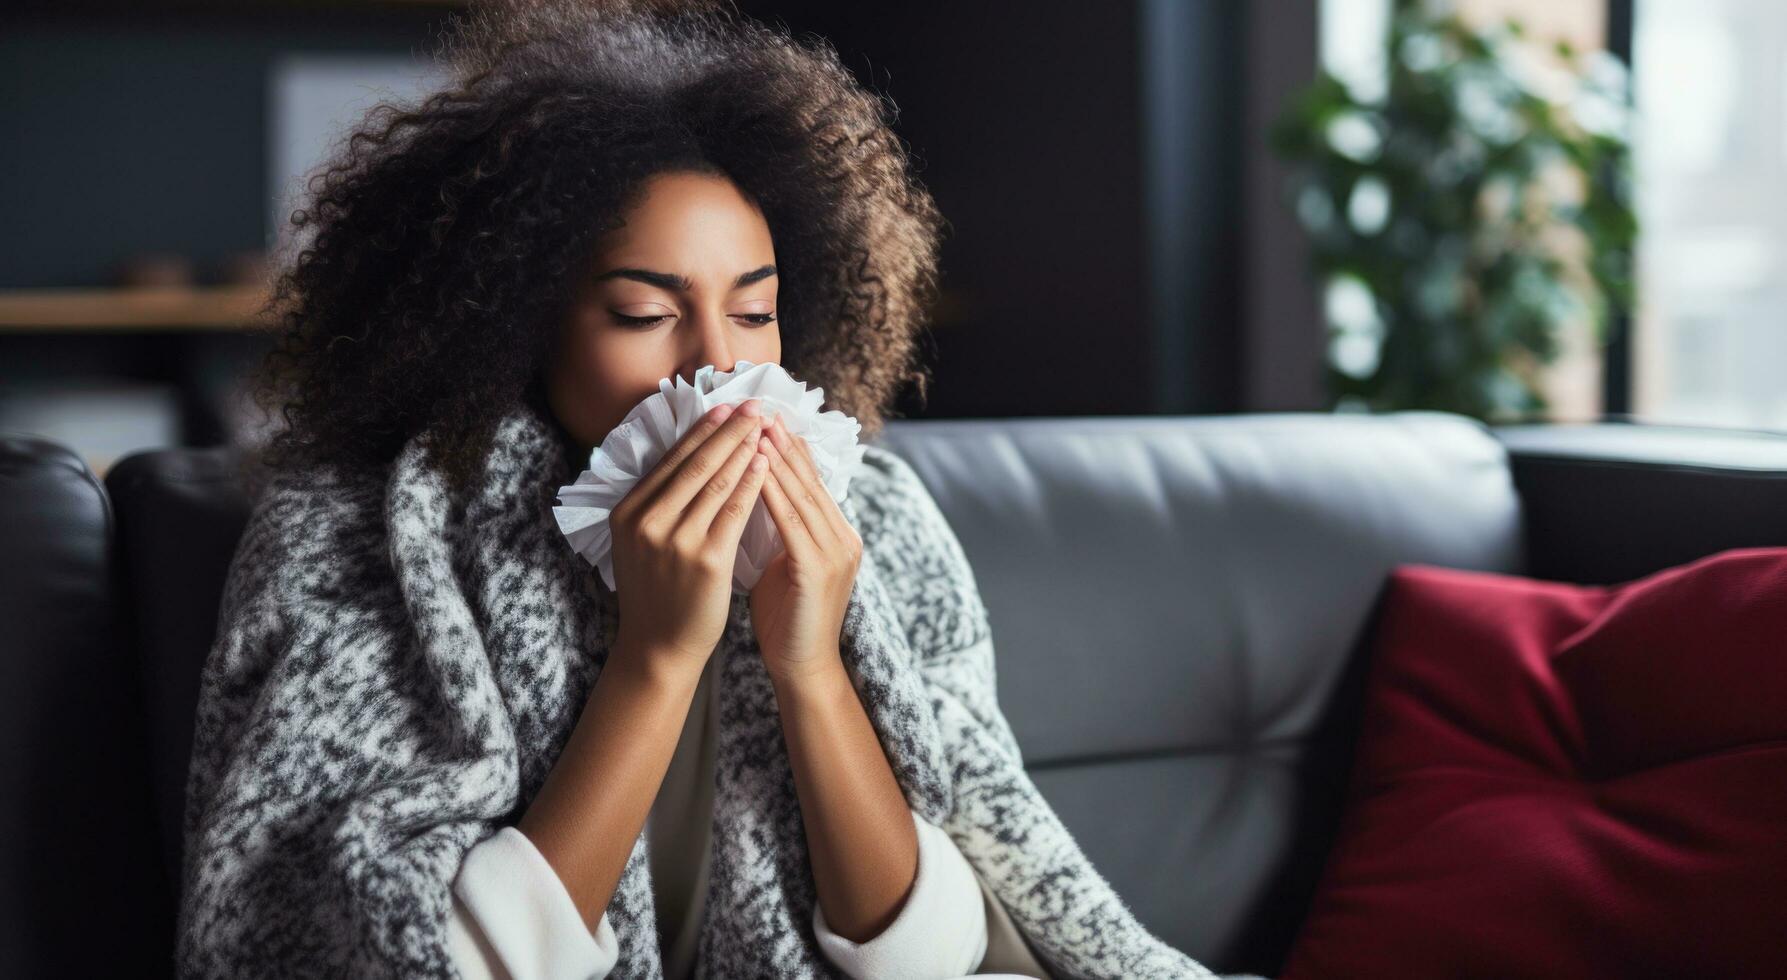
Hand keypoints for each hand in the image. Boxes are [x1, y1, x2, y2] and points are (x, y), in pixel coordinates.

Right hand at [607, 399, 771, 676]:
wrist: (658, 648)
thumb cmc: (656, 593)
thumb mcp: (640, 541)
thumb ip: (656, 503)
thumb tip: (686, 456)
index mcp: (627, 512)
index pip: (671, 459)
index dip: (702, 430)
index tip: (726, 406)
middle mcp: (646, 521)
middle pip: (695, 463)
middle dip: (728, 430)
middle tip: (754, 404)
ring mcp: (675, 540)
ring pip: (716, 481)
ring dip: (744, 448)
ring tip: (765, 426)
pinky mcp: (705, 559)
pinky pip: (734, 510)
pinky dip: (752, 483)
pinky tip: (766, 464)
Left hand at [749, 413, 862, 684]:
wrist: (802, 669)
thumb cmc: (786, 620)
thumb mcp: (782, 563)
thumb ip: (776, 530)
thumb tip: (751, 494)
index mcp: (836, 535)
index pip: (811, 480)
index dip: (788, 447)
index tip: (762, 417)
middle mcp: (843, 537)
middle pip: (809, 479)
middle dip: (781, 442)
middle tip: (758, 408)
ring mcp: (835, 552)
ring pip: (801, 495)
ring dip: (776, 459)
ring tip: (754, 428)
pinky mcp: (819, 569)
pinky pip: (792, 523)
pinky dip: (772, 493)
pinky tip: (754, 472)